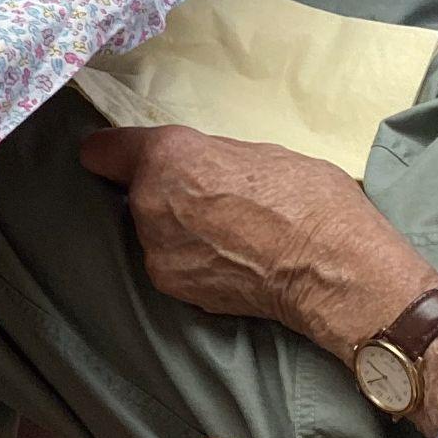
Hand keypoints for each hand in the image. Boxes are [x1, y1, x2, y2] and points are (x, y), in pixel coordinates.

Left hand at [80, 127, 437, 361]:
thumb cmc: (310, 200)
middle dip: (163, 194)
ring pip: (152, 229)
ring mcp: (156, 248)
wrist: (337, 271)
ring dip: (176, 230)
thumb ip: (209, 158)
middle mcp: (148, 201)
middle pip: (134, 192)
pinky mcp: (170, 285)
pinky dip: (191, 261)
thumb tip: (197, 168)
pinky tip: (229, 261)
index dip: (116, 155)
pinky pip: (170, 261)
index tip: (124, 162)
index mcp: (167, 156)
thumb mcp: (257, 154)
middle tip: (210, 201)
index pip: (101, 152)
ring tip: (227, 235)